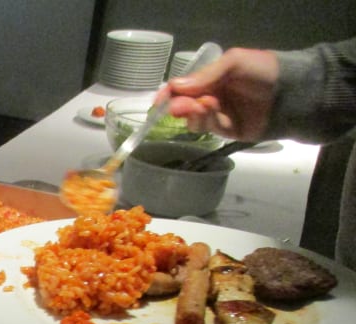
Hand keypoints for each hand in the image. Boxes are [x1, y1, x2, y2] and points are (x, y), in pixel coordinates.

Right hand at [155, 48, 279, 140]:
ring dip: (194, 113)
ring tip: (203, 105)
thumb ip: (205, 75)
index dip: (169, 94)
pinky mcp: (229, 132)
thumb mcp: (233, 62)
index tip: (158, 102)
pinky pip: (210, 129)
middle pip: (186, 106)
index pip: (183, 88)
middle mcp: (213, 98)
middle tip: (176, 108)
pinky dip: (207, 120)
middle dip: (179, 106)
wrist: (293, 93)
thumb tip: (175, 87)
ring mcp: (221, 116)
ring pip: (195, 120)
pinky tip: (212, 109)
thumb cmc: (263, 71)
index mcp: (212, 79)